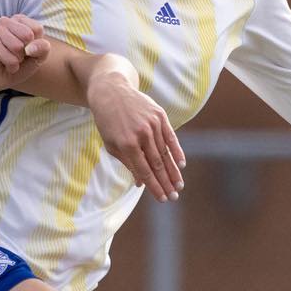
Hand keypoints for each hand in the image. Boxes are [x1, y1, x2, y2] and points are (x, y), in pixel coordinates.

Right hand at [0, 14, 50, 90]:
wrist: (1, 79)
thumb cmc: (21, 64)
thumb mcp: (39, 56)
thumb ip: (42, 48)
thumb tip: (31, 48)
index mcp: (19, 19)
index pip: (37, 29)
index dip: (36, 45)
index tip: (28, 49)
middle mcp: (6, 21)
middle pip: (28, 35)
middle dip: (26, 51)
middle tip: (18, 55)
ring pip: (17, 47)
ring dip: (18, 59)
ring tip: (11, 59)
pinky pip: (11, 59)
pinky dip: (12, 67)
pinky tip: (5, 65)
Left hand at [89, 67, 185, 201]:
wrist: (112, 92)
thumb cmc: (108, 122)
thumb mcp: (112, 144)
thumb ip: (128, 163)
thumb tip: (141, 183)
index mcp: (127, 144)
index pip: (144, 170)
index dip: (154, 186)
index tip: (162, 199)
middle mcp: (141, 134)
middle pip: (157, 164)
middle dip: (166, 183)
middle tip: (174, 197)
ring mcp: (152, 124)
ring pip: (166, 152)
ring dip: (173, 171)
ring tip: (179, 186)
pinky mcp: (159, 115)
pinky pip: (171, 137)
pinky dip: (177, 151)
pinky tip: (181, 164)